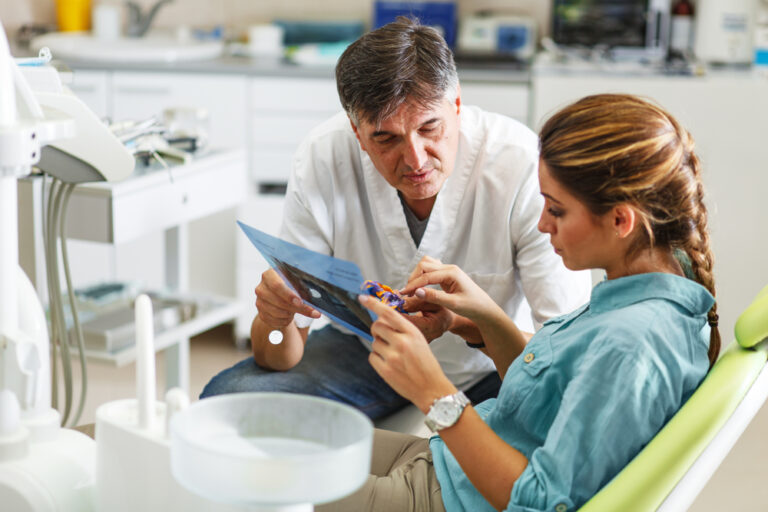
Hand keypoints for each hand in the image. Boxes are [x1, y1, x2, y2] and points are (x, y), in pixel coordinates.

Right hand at [255, 268, 319, 327]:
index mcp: (270, 275)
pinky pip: (274, 321)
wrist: (281, 295)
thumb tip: (315, 307)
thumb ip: (304, 291)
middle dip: (295, 308)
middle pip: (278, 301)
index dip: (289, 295)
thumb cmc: (291, 286)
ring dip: (290, 314)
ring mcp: (259, 301)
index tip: (300, 302)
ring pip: (276, 313)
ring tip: (296, 310)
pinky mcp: (261, 313)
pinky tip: (289, 316)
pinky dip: (285, 321)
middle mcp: (261, 288)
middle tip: (309, 311)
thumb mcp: (298, 283)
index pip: (277, 285)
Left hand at [359, 295, 454, 410]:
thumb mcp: (419, 340)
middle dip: (377, 329)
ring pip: (374, 342)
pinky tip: (389, 363)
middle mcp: (402, 343)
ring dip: (380, 346)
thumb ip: (402, 330)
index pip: (389, 313)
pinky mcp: (385, 371)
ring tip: (394, 354)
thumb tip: (381, 321)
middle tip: (384, 335)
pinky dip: (377, 358)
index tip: (363, 298)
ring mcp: (393, 357)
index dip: (374, 304)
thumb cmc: (426, 364)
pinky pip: (372, 356)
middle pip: (377, 326)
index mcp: (412, 333)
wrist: (431, 389)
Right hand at [402, 256, 498, 322]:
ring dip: (417, 275)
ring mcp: (448, 270)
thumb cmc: (473, 306)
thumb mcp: (453, 304)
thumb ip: (434, 297)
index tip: (403, 294)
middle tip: (406, 293)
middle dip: (413, 278)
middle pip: (424, 265)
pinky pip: (431, 270)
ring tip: (411, 289)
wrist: (484, 309)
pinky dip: (422, 276)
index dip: (413, 285)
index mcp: (452, 273)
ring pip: (426, 264)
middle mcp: (449, 268)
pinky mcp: (446, 275)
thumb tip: (416, 292)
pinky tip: (420, 287)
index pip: (426, 276)